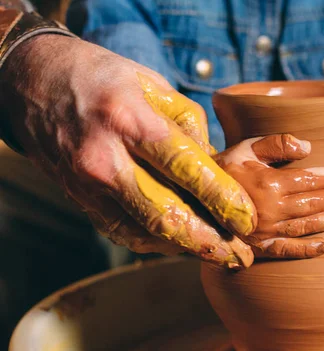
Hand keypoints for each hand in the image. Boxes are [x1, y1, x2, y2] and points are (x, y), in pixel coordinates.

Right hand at [0, 35, 256, 267]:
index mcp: (130, 118)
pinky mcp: (79, 199)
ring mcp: (88, 183)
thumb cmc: (102, 77)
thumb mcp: (153, 85)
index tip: (247, 219)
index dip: (221, 199)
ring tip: (220, 257)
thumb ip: (190, 126)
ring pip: (144, 232)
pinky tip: (182, 246)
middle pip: (165, 214)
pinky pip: (122, 232)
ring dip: (186, 250)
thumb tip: (216, 167)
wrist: (33, 82)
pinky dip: (156, 244)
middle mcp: (105, 157)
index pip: (185, 168)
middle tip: (241, 256)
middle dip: (210, 242)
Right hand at [215, 134, 323, 259]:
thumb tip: (308, 146)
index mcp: (270, 183)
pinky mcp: (259, 248)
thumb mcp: (246, 147)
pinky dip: (308, 250)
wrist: (192, 198)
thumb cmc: (223, 168)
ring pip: (307, 226)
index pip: (311, 179)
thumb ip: (277, 143)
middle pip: (314, 203)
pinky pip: (288, 251)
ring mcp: (267, 231)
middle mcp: (272, 209)